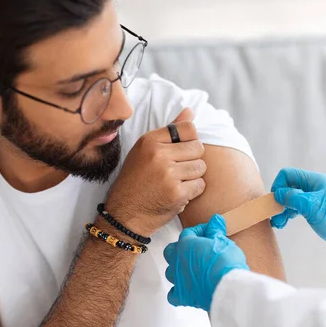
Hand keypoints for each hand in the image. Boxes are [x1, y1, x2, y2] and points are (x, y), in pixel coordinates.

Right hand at [106, 108, 206, 236]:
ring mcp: (168, 174)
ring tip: (176, 182)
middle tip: (178, 171)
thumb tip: (190, 111)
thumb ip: (169, 131)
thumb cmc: (136, 182)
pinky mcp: (176, 193)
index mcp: (149, 141)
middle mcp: (158, 154)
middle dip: (192, 160)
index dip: (189, 141)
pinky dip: (192, 192)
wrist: (125, 215)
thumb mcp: (145, 152)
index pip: (188, 128)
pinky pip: (199, 185)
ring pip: (201, 167)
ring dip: (193, 177)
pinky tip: (177, 194)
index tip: (180, 152)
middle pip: (198, 148)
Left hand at [164, 214, 248, 310]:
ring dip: (179, 269)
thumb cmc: (224, 263)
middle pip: (171, 251)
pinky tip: (188, 289)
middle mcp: (177, 260)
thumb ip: (216, 230)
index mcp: (186, 244)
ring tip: (192, 269)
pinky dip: (178, 292)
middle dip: (181, 249)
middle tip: (196, 250)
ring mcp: (177, 278)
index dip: (199, 231)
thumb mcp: (222, 241)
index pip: (189, 233)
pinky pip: (173, 294)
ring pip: (170, 271)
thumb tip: (215, 220)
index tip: (208, 233)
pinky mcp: (181, 295)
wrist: (226, 287)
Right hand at [271, 168, 325, 263]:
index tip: (275, 202)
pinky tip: (283, 223)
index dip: (278, 186)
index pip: (288, 174)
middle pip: (288, 187)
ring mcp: (315, 199)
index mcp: (315, 181)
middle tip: (273, 216)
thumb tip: (278, 194)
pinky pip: (297, 208)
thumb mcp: (312, 207)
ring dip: (282, 209)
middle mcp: (314, 187)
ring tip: (277, 223)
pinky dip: (289, 214)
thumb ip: (293, 198)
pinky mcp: (315, 210)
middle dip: (278, 200)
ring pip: (291, 199)